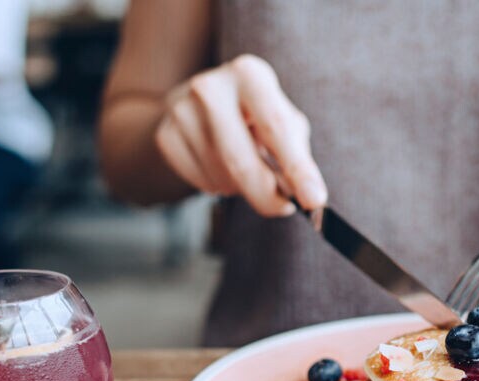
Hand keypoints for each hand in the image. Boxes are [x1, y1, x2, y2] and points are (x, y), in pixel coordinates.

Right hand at [154, 54, 326, 216]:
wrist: (198, 106)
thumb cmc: (254, 117)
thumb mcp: (282, 122)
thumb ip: (296, 156)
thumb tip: (308, 196)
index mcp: (249, 74)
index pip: (276, 128)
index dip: (297, 169)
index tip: (313, 200)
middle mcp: (210, 87)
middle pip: (241, 160)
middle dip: (266, 195)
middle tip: (283, 208)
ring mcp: (181, 111)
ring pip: (221, 177)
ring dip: (242, 188)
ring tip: (246, 168)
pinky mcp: (165, 135)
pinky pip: (200, 182)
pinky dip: (218, 186)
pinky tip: (221, 167)